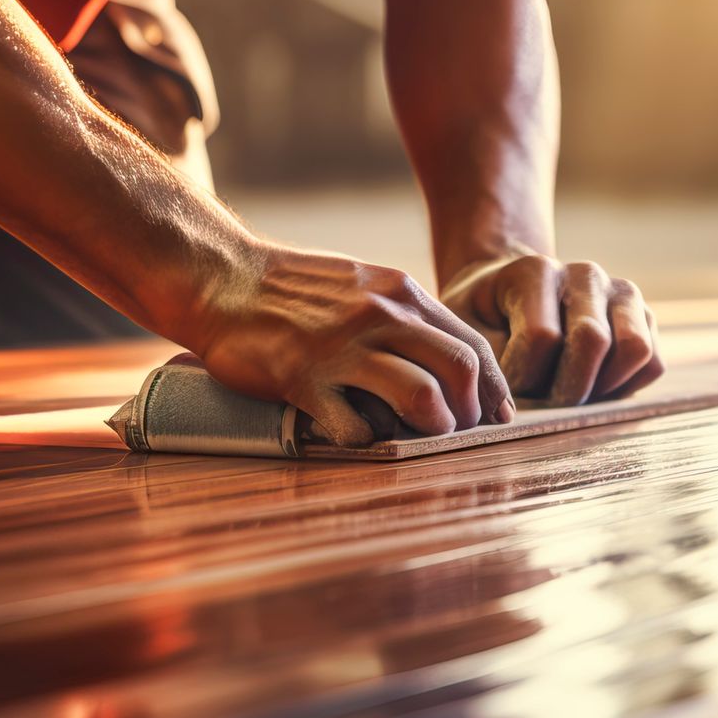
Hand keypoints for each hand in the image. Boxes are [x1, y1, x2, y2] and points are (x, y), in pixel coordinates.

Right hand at [186, 244, 512, 446]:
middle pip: (460, 371)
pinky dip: (364, 440)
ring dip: (431, 429)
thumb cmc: (293, 288)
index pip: (472, 345)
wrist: (221, 278)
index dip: (494, 388)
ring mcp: (343, 348)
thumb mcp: (363, 283)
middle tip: (457, 431)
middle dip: (470, 413)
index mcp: (401, 293)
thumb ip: (405, 315)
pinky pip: (356, 427)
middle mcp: (381, 317)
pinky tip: (354, 433)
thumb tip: (448, 357)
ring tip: (415, 436)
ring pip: (422, 398)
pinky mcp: (304, 379)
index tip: (496, 416)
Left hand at [441, 253, 662, 406]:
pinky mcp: (643, 317)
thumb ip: (483, 362)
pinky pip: (652, 363)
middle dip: (567, 388)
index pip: (542, 337)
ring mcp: (620, 292)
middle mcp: (585, 274)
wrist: (509, 296)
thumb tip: (510, 408)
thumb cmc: (483, 319)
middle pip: (593, 341)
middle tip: (544, 404)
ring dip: (603, 386)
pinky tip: (592, 389)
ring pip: (635, 349)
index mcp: (535, 271)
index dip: (524, 378)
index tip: (506, 391)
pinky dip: (626, 386)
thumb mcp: (464, 331)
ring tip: (571, 395)